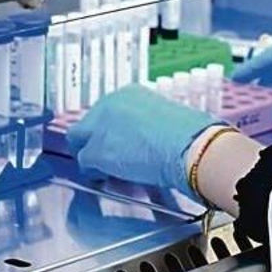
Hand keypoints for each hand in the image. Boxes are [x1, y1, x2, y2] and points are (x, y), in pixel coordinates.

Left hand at [67, 84, 219, 195]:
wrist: (190, 146)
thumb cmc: (189, 134)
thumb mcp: (165, 117)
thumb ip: (145, 124)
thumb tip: (142, 139)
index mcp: (129, 93)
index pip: (104, 112)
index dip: (108, 131)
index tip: (114, 142)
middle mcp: (109, 103)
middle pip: (86, 126)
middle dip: (93, 142)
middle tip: (106, 159)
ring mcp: (99, 127)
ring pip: (80, 144)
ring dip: (93, 158)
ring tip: (108, 171)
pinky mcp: (96, 151)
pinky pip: (85, 165)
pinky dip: (96, 173)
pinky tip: (109, 178)